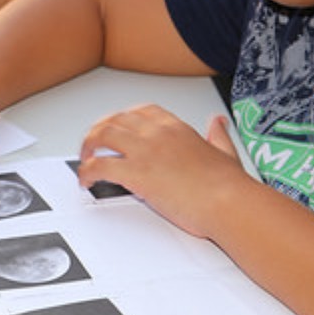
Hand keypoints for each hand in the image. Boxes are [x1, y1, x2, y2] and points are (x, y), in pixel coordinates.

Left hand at [78, 107, 245, 238]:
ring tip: (84, 160)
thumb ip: (218, 135)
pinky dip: (86, 172)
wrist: (229, 203)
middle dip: (99, 131)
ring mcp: (144, 151)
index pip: (140, 111)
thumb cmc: (229, 186)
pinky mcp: (136, 173)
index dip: (122, 118)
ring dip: (88, 147)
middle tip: (91, 146)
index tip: (115, 128)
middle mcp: (157, 134)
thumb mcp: (226, 151)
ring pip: (102, 136)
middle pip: (115, 120)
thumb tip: (217, 122)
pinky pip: (99, 166)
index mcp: (176, 127)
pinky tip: (86, 180)